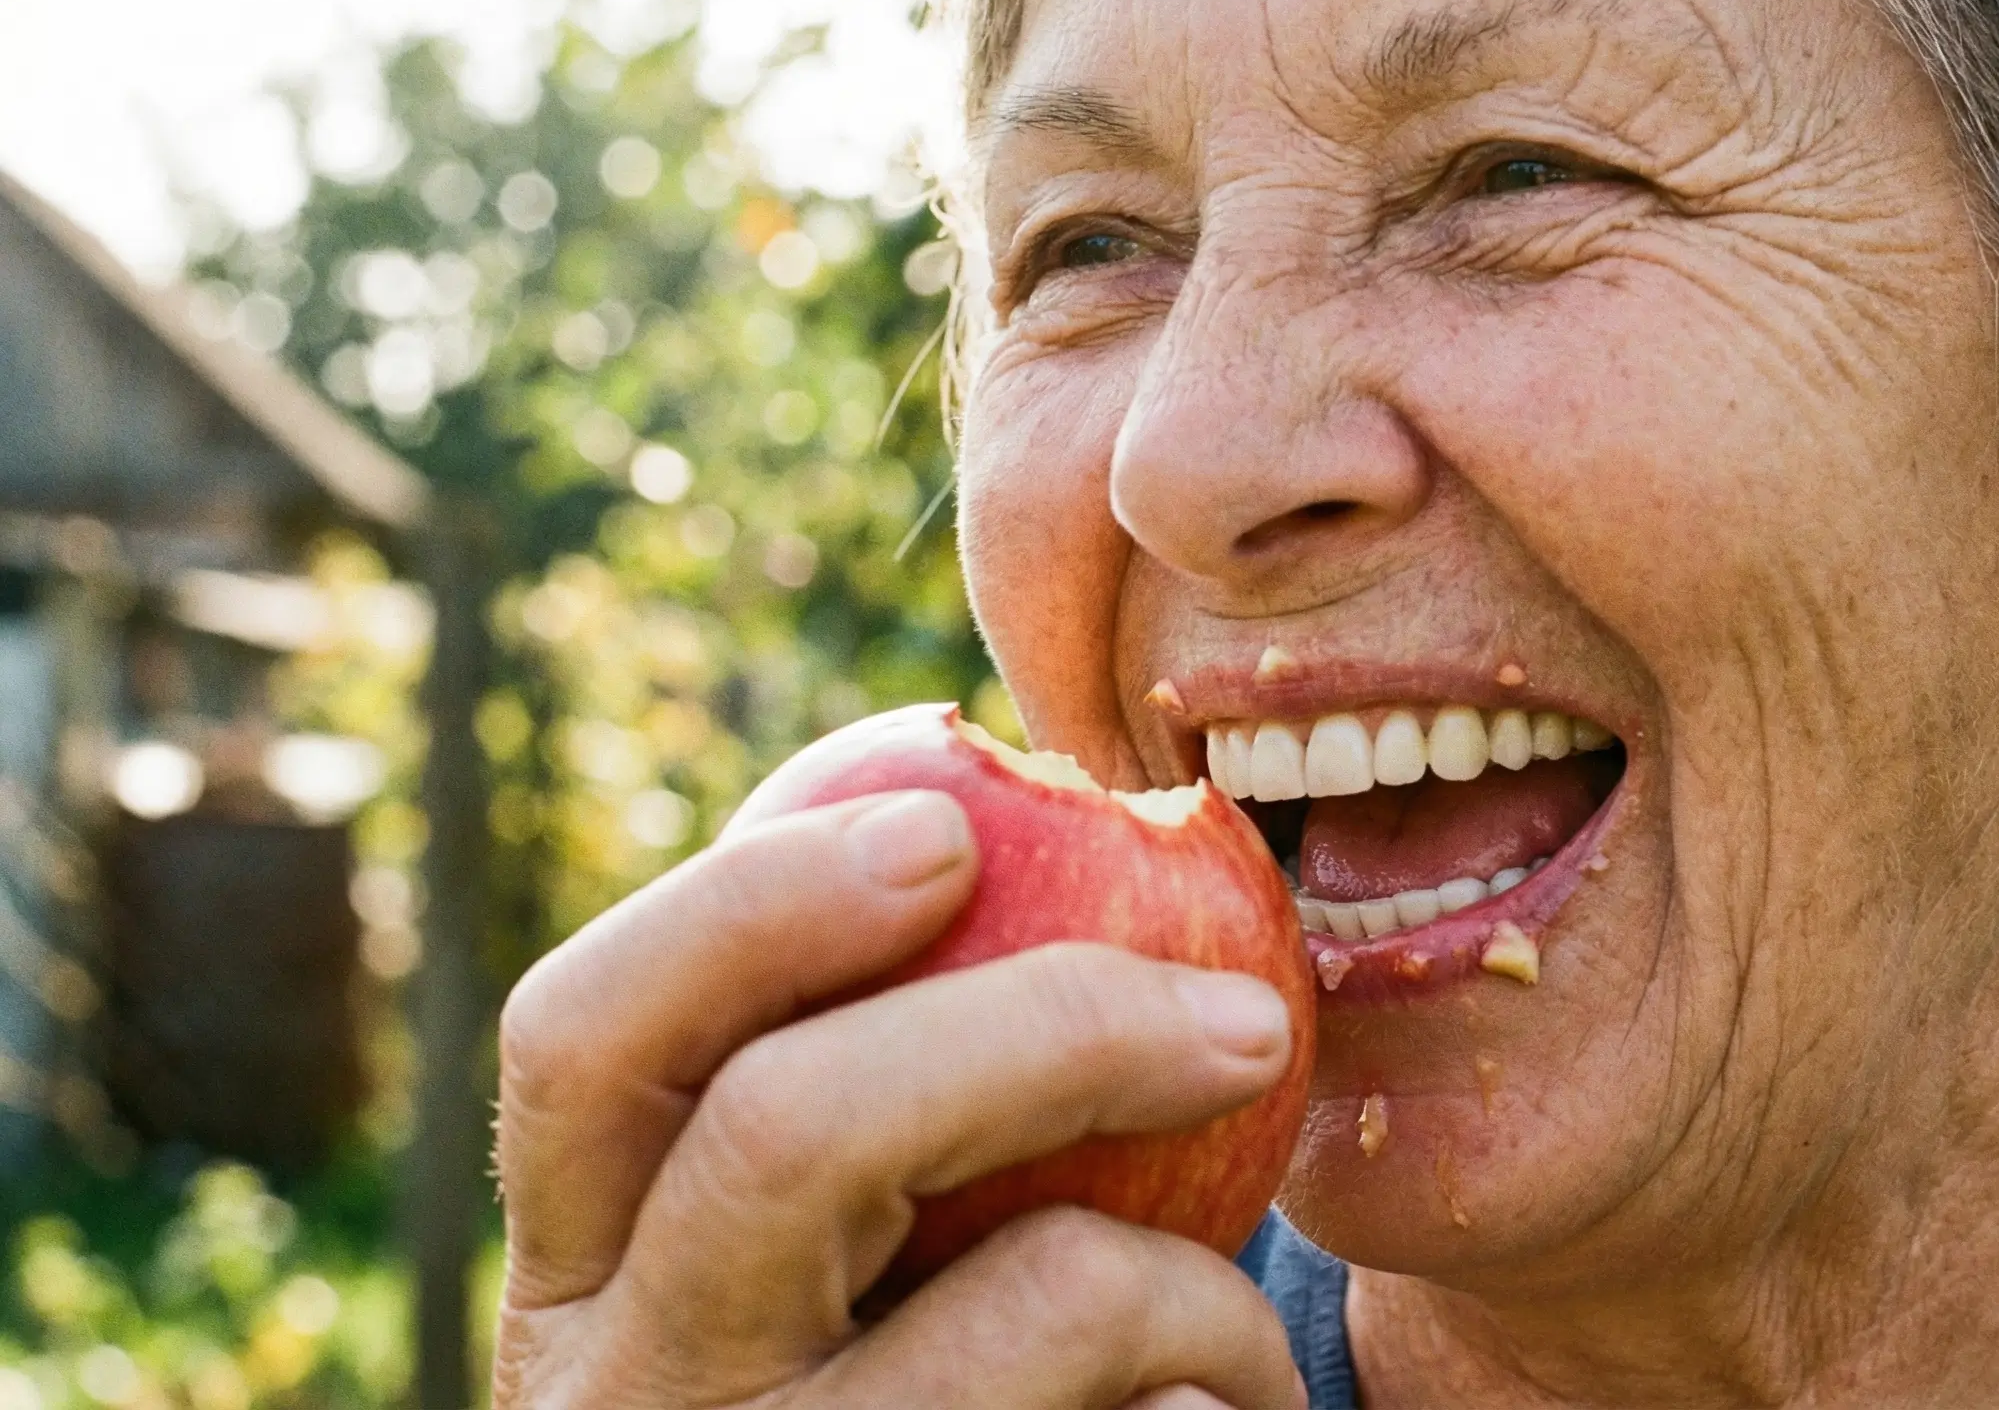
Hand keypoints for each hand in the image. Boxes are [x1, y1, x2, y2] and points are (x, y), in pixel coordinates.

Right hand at [489, 789, 1306, 1409]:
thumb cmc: (884, 1396)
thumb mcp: (803, 1268)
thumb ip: (854, 1088)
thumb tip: (1003, 815)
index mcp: (579, 1270)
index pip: (584, 1038)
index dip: (758, 899)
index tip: (952, 815)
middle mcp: (620, 1398)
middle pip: (791, 1131)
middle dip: (1051, 1025)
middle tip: (1246, 1012)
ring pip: (1021, 1309)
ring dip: (1192, 1284)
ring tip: (1252, 1331)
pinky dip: (1215, 1401)